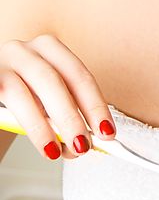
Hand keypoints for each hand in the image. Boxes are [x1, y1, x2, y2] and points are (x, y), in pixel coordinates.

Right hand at [0, 34, 114, 159]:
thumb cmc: (18, 93)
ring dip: (48, 125)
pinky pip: (11, 99)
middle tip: (84, 144)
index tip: (107, 131)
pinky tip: (42, 144)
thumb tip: (87, 140)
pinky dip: (31, 125)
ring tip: (59, 151)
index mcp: (49, 48)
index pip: (79, 75)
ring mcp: (4, 61)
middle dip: (73, 116)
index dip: (95, 104)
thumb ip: (63, 112)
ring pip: (27, 92)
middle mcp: (26, 50)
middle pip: (56, 81)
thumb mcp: (43, 98)